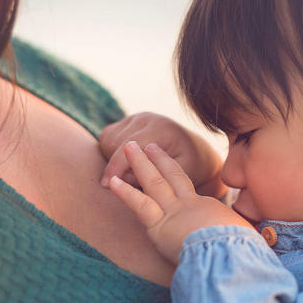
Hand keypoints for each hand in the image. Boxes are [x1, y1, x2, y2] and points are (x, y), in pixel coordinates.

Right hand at [98, 112, 225, 198]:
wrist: (196, 150)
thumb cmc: (190, 166)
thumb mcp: (178, 176)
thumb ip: (152, 177)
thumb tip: (124, 177)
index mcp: (161, 128)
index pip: (128, 146)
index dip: (115, 167)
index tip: (105, 185)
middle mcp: (147, 118)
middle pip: (114, 142)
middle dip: (115, 165)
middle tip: (129, 181)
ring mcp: (137, 117)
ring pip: (107, 139)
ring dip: (112, 158)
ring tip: (132, 172)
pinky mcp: (129, 121)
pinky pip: (107, 136)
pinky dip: (110, 151)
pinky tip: (127, 162)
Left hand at [109, 141, 252, 263]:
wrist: (232, 254)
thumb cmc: (242, 250)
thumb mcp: (244, 238)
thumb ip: (243, 235)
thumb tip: (261, 239)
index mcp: (208, 208)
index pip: (189, 190)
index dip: (177, 175)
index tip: (170, 166)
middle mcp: (189, 205)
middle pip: (171, 176)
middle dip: (158, 159)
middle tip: (147, 145)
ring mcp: (173, 213)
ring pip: (153, 182)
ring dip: (140, 164)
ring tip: (129, 147)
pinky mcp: (159, 226)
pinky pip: (139, 205)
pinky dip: (126, 192)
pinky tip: (113, 181)